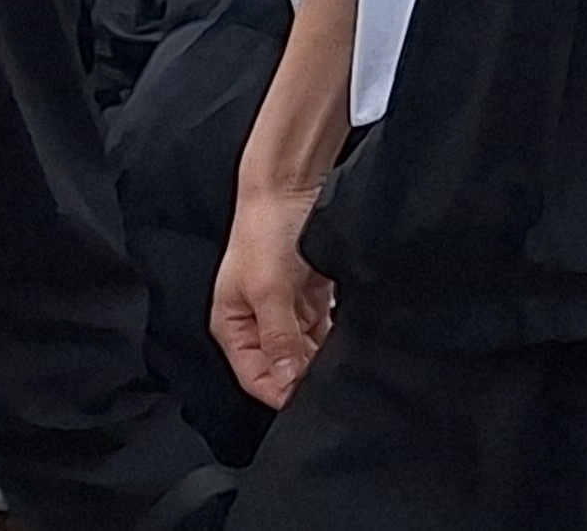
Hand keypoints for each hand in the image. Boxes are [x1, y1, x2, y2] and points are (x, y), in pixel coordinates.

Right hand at [212, 183, 332, 406]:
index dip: (279, 391)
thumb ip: (278, 336)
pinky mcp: (310, 288)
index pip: (254, 374)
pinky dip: (335, 328)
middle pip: (281, 361)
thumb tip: (287, 379)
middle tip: (335, 380)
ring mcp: (285, 304)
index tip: (308, 402)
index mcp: (233, 325)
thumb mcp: (268, 290)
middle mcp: (258, 319)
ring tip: (346, 361)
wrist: (290, 186)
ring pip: (305, 343)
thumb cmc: (265, 233)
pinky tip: (353, 335)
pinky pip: (323, 320)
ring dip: (323, 352)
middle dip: (305, 373)